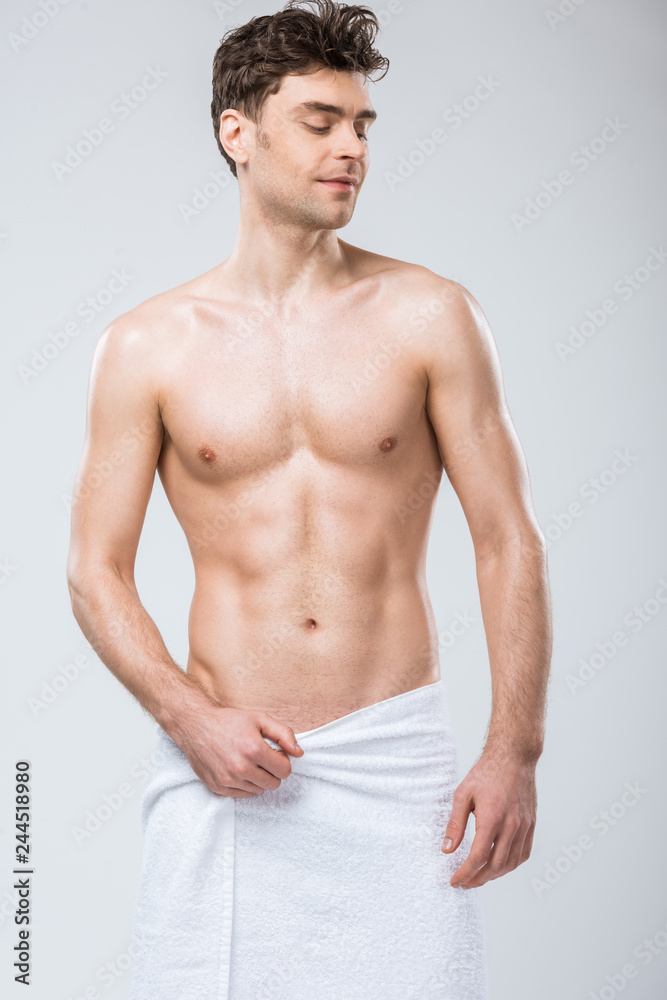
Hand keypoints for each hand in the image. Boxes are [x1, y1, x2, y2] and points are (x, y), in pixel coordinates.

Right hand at [175, 704, 303, 797]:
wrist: (196, 726)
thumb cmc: (229, 721)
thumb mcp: (260, 719)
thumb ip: (284, 734)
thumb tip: (299, 753)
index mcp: (254, 749)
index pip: (284, 770)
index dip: (283, 760)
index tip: (275, 752)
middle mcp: (241, 768)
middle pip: (274, 784)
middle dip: (273, 771)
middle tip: (263, 757)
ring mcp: (228, 780)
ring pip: (259, 790)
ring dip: (259, 778)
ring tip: (249, 761)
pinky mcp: (218, 787)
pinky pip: (243, 795)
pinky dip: (245, 784)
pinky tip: (239, 768)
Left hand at [441, 750, 536, 887]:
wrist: (513, 758)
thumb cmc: (486, 774)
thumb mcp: (462, 794)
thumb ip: (455, 824)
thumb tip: (447, 849)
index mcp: (492, 818)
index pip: (478, 857)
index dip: (465, 873)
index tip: (454, 881)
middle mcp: (511, 826)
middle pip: (495, 866)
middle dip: (478, 879)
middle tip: (463, 883)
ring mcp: (524, 826)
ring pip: (511, 864)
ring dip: (493, 876)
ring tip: (478, 877)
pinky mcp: (531, 825)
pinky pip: (523, 854)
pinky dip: (510, 866)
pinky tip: (498, 866)